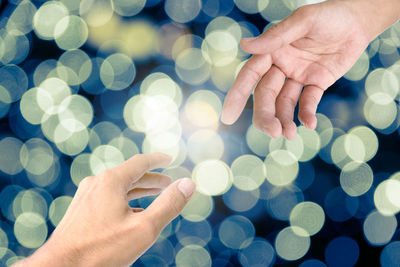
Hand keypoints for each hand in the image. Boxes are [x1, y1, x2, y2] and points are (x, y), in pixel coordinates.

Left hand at [14, 153, 195, 266]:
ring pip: (118, 187)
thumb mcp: (145, 228)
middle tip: (168, 183)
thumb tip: (188, 183)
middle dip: (151, 179)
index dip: (158, 160)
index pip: (140, 162)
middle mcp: (96, 183)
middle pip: (130, 175)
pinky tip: (131, 213)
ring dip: (138, 190)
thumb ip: (169, 204)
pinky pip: (107, 198)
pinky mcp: (80, 211)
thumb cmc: (102, 250)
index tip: (169, 158)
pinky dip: (125, 200)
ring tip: (153, 195)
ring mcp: (85, 197)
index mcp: (111, 181)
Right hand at [221, 0, 398, 139]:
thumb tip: (245, 45)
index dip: (237, 95)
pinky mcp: (316, 83)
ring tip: (289, 135)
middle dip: (266, 115)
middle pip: (266, 95)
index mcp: (272, 51)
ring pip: (284, 102)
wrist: (359, 19)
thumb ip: (276, 36)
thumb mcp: (303, 21)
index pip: (250, 76)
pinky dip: (306, 114)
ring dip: (284, 119)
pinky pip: (308, 101)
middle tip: (273, 132)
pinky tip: (310, 124)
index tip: (227, 117)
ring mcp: (298, 75)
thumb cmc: (329, 14)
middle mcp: (281, 65)